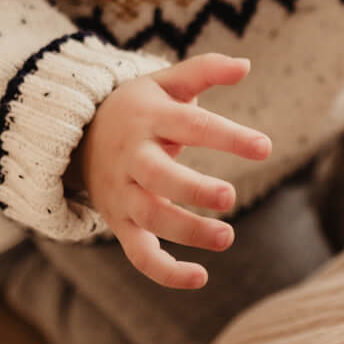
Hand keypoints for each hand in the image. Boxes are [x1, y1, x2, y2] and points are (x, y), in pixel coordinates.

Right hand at [78, 53, 272, 289]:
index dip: (227, 136)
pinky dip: (165, 272)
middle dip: (193, 190)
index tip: (265, 147)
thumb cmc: (138, 108)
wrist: (78, 137)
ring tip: (226, 237)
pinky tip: (200, 278)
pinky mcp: (119, 223)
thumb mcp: (165, 82)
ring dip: (187, 232)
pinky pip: (139, 254)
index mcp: (148, 118)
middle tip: (230, 197)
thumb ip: (204, 70)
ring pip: (150, 218)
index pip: (190, 125)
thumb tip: (245, 64)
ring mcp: (122, 193)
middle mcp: (131, 158)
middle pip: (159, 178)